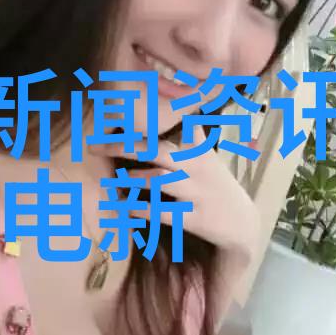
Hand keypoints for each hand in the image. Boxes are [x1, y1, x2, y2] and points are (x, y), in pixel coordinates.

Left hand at [91, 127, 260, 263]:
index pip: (173, 125)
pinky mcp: (193, 218)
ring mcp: (195, 192)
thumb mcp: (208, 157)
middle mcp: (195, 167)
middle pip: (156, 150)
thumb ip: (192, 135)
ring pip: (158, 181)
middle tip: (93, 145)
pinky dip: (140, 210)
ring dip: (132, 179)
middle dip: (122, 146)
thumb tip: (185, 110)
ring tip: (114, 178)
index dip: (145, 119)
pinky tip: (124, 208)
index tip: (114, 111)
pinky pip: (161, 213)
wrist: (242, 224)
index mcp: (196, 150)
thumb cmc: (216, 186)